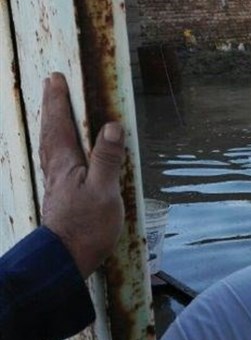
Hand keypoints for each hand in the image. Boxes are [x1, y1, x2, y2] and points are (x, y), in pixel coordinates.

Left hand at [39, 73, 124, 278]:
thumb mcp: (104, 191)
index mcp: (66, 164)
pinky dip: (57, 147)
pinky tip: (65, 154)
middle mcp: (57, 170)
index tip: (56, 79)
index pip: (60, 125)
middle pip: (50, 132)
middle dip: (52, 109)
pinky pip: (56, 160)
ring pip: (50, 146)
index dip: (58, 102)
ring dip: (52, 126)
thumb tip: (112, 126)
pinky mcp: (62, 197)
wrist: (66, 260)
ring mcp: (58, 184)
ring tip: (55, 114)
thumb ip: (107, 158)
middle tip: (51, 87)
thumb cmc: (86, 227)